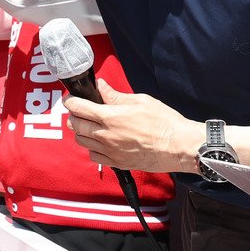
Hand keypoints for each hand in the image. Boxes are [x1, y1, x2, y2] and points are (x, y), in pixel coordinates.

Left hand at [63, 79, 202, 172]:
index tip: (70, 99)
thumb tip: (101, 87)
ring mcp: (110, 151)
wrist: (178, 146)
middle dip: (74, 116)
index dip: (71, 101)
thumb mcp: (139, 100)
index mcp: (110, 117)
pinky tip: (101, 142)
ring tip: (91, 126)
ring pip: (82, 142)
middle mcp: (106, 135)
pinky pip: (94, 156)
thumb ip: (115, 95)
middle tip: (81, 111)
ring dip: (82, 132)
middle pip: (75, 125)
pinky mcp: (117, 163)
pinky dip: (92, 148)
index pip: (78, 108)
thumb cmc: (163, 122)